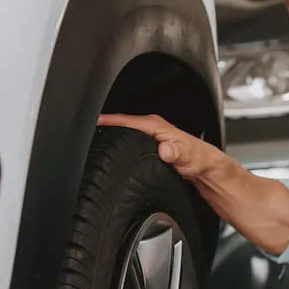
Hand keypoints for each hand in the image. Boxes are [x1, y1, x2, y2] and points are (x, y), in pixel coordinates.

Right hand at [97, 113, 219, 180]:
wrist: (206, 168)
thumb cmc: (198, 160)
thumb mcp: (188, 157)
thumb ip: (177, 152)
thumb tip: (165, 149)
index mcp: (155, 125)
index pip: (125, 120)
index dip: (107, 121)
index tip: (90, 122)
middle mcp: (150, 127)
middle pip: (119, 123)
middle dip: (101, 126)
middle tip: (82, 130)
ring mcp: (147, 135)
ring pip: (122, 132)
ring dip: (108, 134)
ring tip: (88, 139)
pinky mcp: (147, 144)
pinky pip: (126, 140)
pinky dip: (116, 142)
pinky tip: (109, 149)